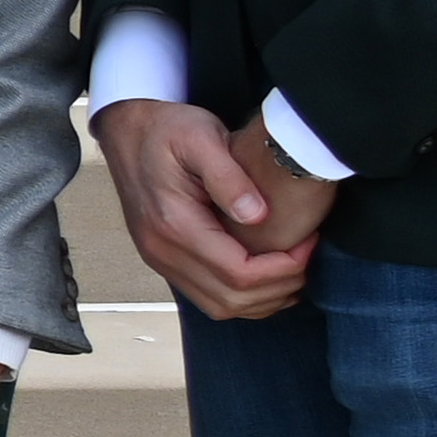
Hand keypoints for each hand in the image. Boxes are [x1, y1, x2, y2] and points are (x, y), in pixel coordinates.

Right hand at [97, 93, 318, 322]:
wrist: (127, 130)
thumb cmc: (166, 129)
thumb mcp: (201, 137)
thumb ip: (229, 177)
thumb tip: (258, 215)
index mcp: (174, 224)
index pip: (239, 274)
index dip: (284, 268)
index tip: (309, 241)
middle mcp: (163, 251)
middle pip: (232, 300)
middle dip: (280, 288)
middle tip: (308, 257)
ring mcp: (160, 259)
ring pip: (220, 307)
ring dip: (263, 299)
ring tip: (293, 269)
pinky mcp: (164, 259)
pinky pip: (209, 297)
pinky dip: (244, 296)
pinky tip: (266, 273)